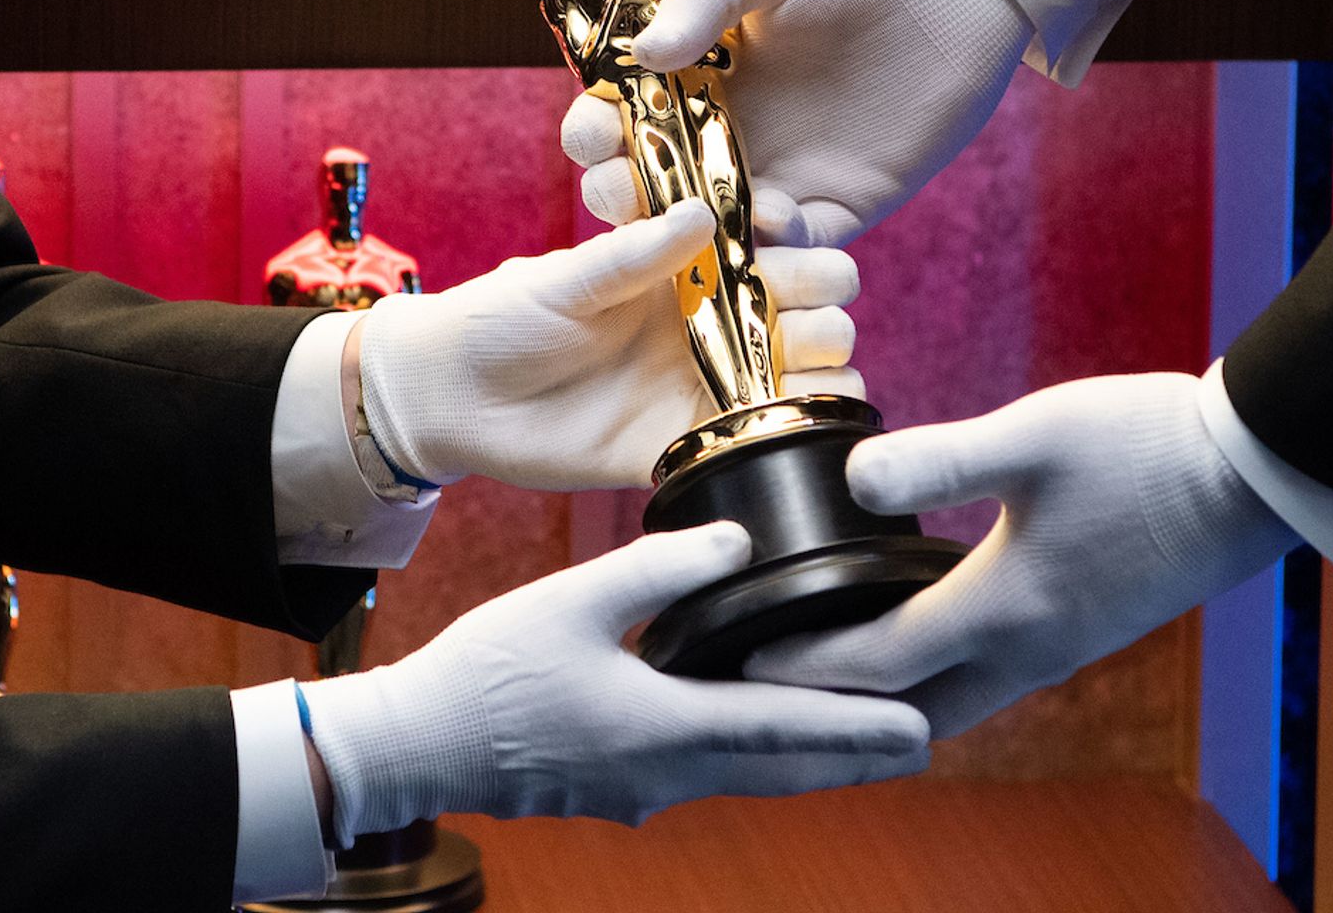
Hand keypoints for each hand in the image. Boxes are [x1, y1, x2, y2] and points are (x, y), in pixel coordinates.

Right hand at [302, 523, 932, 842]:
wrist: (414, 745)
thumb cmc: (484, 672)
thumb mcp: (572, 599)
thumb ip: (660, 570)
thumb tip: (740, 541)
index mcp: (661, 727)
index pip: (782, 730)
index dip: (856, 730)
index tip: (919, 730)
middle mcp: (664, 774)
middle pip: (781, 768)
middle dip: (852, 756)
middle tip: (919, 742)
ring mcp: (640, 791)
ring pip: (747, 776)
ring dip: (805, 758)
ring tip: (861, 739)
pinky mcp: (617, 789)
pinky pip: (706, 773)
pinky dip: (751, 755)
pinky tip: (759, 729)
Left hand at [355, 200, 863, 489]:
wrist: (454, 398)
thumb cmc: (502, 318)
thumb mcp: (564, 279)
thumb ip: (631, 254)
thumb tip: (703, 216)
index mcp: (688, 270)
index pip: (771, 251)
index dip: (796, 244)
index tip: (788, 239)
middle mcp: (711, 326)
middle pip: (806, 315)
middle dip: (822, 315)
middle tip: (803, 325)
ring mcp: (705, 386)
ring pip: (800, 379)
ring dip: (824, 375)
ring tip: (814, 377)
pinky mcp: (688, 445)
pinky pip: (757, 443)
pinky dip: (791, 435)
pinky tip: (796, 427)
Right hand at [559, 0, 1031, 247]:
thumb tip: (642, 54)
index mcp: (692, 82)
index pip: (620, 122)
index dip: (595, 136)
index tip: (593, 136)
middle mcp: (725, 138)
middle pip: (652, 190)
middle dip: (629, 200)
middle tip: (631, 194)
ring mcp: (779, 177)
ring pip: (717, 234)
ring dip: (699, 241)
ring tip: (695, 230)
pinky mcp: (839, 205)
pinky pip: (799, 247)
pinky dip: (781, 249)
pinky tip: (777, 222)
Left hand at [744, 374, 1298, 737]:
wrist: (1256, 473)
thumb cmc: (1147, 446)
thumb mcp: (1034, 436)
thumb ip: (939, 457)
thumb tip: (851, 479)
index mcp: (1004, 608)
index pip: (878, 661)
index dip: (805, 662)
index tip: (745, 655)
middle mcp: (1031, 649)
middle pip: (914, 713)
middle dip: (842, 715)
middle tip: (778, 700)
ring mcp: (1065, 648)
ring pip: (959, 704)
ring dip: (894, 704)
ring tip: (835, 684)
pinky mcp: (1088, 632)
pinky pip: (993, 681)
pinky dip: (941, 682)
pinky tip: (923, 641)